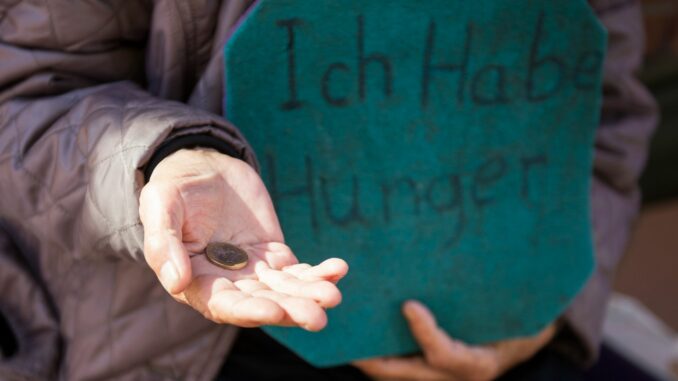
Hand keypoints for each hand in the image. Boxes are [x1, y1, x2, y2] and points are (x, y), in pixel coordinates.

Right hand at [139, 148, 347, 330]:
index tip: (274, 309)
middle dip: (290, 310)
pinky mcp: (274, 255)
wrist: (203, 166)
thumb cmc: (174, 187)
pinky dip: (319, 272)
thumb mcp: (160, 205)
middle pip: (262, 303)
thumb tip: (178, 282)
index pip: (224, 305)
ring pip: (285, 290)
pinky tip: (338, 268)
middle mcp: (228, 284)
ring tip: (332, 295)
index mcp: (196, 281)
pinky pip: (299, 270)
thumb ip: (165, 244)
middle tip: (318, 316)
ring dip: (309, 295)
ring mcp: (254, 271)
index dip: (249, 310)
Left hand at [354, 301, 556, 380]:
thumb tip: (495, 257)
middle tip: (346, 337)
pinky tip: (362, 332)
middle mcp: (455, 378)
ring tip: (345, 332)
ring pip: (396, 373)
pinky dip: (380, 354)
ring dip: (370, 357)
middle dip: (373, 359)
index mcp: (478, 364)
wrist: (525, 340)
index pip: (445, 355)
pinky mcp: (429, 371)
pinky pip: (399, 367)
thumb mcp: (519, 314)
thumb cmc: (521, 321)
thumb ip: (499, 297)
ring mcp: (440, 378)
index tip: (409, 306)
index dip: (426, 332)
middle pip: (404, 374)